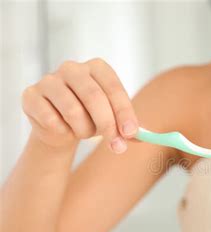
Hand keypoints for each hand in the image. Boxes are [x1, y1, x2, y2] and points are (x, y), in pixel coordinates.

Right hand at [22, 58, 137, 153]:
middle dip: (108, 125)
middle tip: (116, 146)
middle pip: (94, 97)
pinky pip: (51, 120)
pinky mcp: (31, 95)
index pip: (114, 88)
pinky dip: (62, 132)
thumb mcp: (114, 121)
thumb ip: (129, 129)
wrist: (59, 127)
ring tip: (84, 132)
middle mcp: (72, 68)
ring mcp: (49, 80)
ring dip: (84, 131)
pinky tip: (63, 129)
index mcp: (98, 68)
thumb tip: (143, 137)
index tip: (131, 134)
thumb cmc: (92, 118)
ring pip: (73, 111)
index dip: (124, 112)